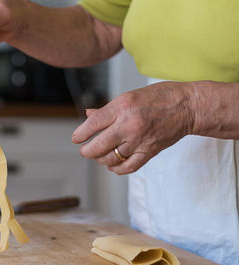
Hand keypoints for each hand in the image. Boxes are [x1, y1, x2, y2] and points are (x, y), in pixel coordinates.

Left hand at [71, 81, 194, 173]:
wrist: (188, 106)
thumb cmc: (159, 97)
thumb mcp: (129, 96)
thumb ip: (107, 109)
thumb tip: (88, 116)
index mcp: (122, 107)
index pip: (93, 124)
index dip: (80, 134)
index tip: (76, 138)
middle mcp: (129, 125)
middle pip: (98, 146)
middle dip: (87, 151)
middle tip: (85, 150)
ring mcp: (140, 140)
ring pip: (111, 158)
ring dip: (101, 160)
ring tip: (99, 156)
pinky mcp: (150, 151)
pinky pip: (128, 167)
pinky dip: (117, 168)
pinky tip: (112, 165)